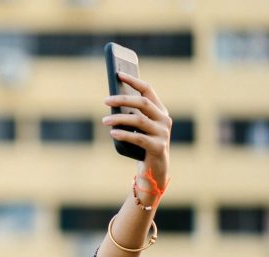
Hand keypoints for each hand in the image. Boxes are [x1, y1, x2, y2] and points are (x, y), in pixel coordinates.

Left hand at [102, 72, 171, 205]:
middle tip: (105, 100)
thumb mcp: (137, 128)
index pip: (148, 90)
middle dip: (123, 99)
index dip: (133, 81)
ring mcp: (163, 134)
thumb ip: (131, 114)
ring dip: (119, 119)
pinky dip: (124, 134)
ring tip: (104, 120)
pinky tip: (113, 133)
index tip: (118, 74)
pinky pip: (139, 138)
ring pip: (139, 120)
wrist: (154, 170)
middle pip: (143, 103)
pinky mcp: (158, 147)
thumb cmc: (142, 145)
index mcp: (160, 111)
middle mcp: (164, 119)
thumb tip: (111, 100)